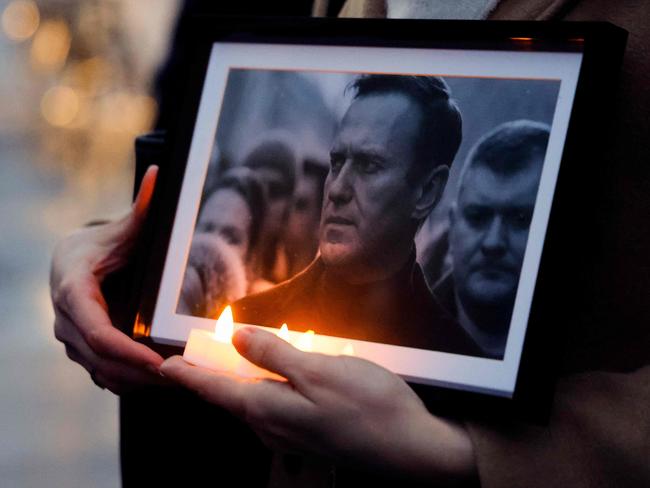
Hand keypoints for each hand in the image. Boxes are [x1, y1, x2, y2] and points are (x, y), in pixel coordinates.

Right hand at [50, 166, 165, 393]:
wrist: (77, 260)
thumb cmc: (102, 244)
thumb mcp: (121, 228)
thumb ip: (142, 208)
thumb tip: (160, 174)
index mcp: (73, 290)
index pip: (96, 331)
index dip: (127, 352)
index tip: (158, 363)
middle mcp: (66, 319)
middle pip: (102, 359)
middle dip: (141, 373)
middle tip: (181, 377)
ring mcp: (72, 338)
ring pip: (102, 372)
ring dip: (139, 382)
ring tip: (177, 382)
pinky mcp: (82, 350)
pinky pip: (104, 374)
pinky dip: (131, 381)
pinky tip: (161, 380)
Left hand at [160, 327, 477, 483]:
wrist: (412, 449)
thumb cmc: (369, 406)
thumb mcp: (318, 371)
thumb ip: (274, 355)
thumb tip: (236, 339)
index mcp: (267, 408)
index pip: (215, 388)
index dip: (189, 374)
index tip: (165, 365)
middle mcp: (272, 426)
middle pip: (230, 397)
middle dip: (210, 377)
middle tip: (196, 356)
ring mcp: (293, 433)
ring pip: (253, 403)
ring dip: (239, 381)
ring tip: (232, 359)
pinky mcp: (312, 433)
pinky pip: (276, 407)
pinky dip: (266, 387)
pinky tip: (278, 375)